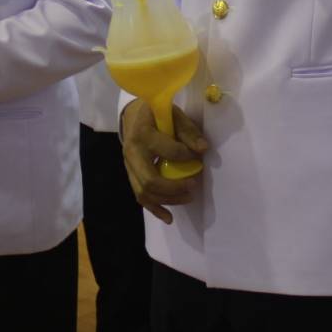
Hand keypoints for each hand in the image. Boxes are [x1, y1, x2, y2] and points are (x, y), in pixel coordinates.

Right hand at [119, 100, 206, 224]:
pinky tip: (168, 217)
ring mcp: (128, 166)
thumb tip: (203, 149)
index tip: (199, 154)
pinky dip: (155, 209)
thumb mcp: (173, 114)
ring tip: (188, 197)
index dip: (187, 155)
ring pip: (144, 192)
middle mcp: (132, 152)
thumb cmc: (156, 114)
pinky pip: (140, 197)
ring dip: (168, 199)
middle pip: (150, 180)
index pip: (168, 151)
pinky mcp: (130, 175)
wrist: (133, 115)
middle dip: (174, 187)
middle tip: (193, 184)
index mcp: (144, 134)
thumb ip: (188, 131)